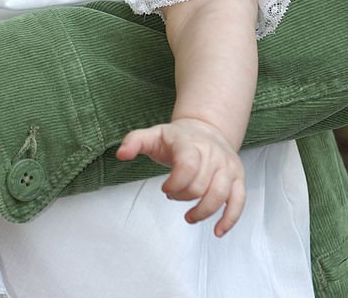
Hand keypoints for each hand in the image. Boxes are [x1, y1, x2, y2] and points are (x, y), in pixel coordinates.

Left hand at [116, 117, 245, 235]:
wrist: (206, 129)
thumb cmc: (177, 138)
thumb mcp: (153, 135)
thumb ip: (134, 142)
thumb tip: (121, 154)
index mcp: (190, 142)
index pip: (187, 166)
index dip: (174, 184)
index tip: (165, 188)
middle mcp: (212, 153)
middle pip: (200, 185)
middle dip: (183, 197)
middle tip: (174, 195)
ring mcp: (227, 165)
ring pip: (220, 194)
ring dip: (203, 212)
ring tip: (190, 216)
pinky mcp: (238, 177)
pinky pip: (239, 201)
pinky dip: (230, 219)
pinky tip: (217, 231)